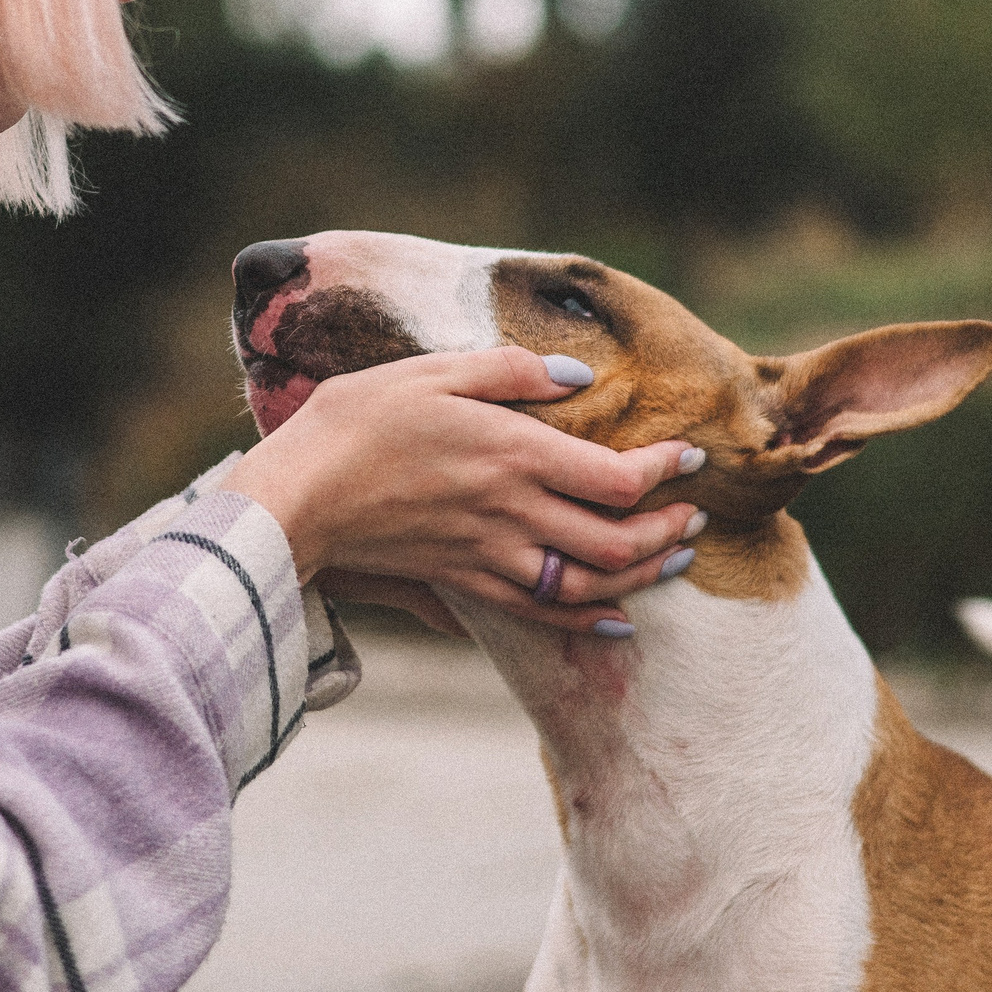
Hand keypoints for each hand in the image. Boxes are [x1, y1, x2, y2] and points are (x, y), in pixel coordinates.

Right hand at [222, 346, 702, 634]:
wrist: (297, 496)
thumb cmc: (358, 422)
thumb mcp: (433, 371)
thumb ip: (512, 372)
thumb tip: (579, 378)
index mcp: (514, 452)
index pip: (620, 476)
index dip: (669, 471)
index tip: (692, 457)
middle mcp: (513, 512)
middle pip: (619, 540)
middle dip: (670, 532)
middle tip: (694, 516)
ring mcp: (490, 555)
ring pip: (590, 584)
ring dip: (642, 576)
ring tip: (672, 560)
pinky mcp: (464, 582)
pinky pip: (542, 612)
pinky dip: (589, 620)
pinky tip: (616, 617)